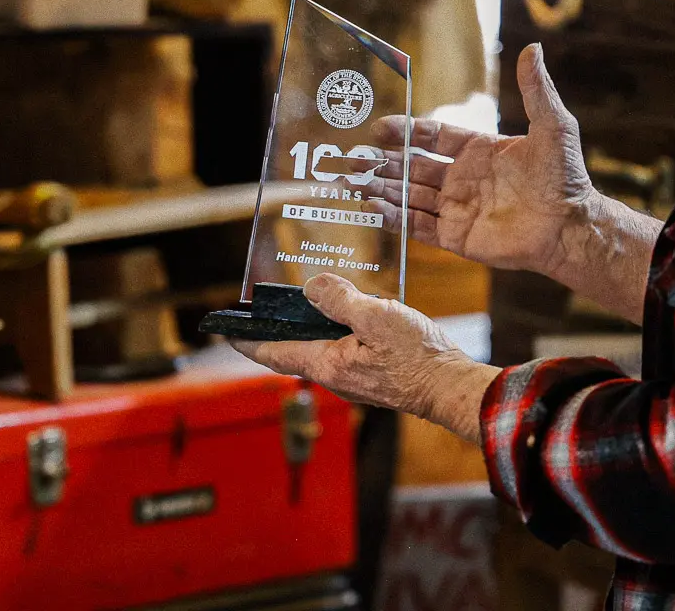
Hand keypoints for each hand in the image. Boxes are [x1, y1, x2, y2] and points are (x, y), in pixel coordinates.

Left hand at [232, 274, 500, 443]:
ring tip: (303, 302)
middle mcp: (334, 376)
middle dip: (276, 331)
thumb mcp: (376, 317)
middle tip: (262, 309)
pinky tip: (347, 313)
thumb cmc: (417, 356)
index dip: (247, 340)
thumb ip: (341, 300)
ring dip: (307, 329)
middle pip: (294, 351)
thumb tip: (313, 287)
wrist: (449, 386)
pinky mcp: (372, 375)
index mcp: (327, 363)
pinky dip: (333, 332)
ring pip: (319, 350)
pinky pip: (341, 350)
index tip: (224, 330)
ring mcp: (353, 378)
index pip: (274, 352)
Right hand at [369, 43, 596, 276]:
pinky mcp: (456, 237)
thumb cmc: (565, 176)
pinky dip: (395, 218)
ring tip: (353, 183)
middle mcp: (462, 179)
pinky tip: (373, 209)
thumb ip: (535, 90)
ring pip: (409, 196)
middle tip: (354, 160)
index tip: (380, 129)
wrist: (569, 226)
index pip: (432, 137)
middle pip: (413, 168)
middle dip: (383, 164)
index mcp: (477, 151)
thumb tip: (532, 48)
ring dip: (382, 189)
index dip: (406, 132)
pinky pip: (418, 226)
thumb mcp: (552, 126)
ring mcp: (457, 208)